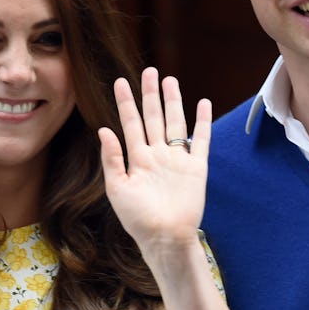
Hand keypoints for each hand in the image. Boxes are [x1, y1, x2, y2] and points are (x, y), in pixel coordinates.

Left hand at [98, 66, 210, 252]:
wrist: (165, 238)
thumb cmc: (138, 219)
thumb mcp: (117, 189)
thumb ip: (112, 159)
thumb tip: (104, 129)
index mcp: (137, 159)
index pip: (130, 123)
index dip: (126, 102)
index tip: (121, 82)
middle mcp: (157, 155)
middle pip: (153, 117)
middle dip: (150, 94)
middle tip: (150, 71)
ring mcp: (177, 160)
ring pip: (175, 123)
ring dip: (173, 102)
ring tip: (170, 80)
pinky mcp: (196, 168)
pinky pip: (202, 140)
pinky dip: (204, 122)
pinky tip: (204, 104)